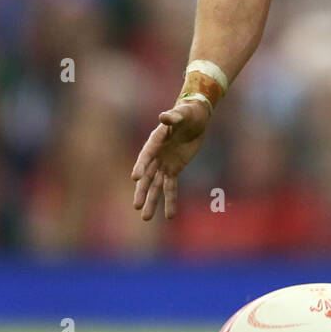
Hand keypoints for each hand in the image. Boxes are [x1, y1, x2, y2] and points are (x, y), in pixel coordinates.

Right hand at [131, 98, 210, 220]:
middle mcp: (156, 156)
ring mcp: (163, 164)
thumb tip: (164, 116)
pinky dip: (170, 200)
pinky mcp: (174, 169)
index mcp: (155, 141)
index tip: (135, 178)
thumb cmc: (187, 113)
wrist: (194, 119)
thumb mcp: (182, 114)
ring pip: (156, 185)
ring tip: (146, 218)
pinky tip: (169, 215)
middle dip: (142, 191)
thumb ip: (173, 117)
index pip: (146, 156)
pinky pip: (171, 187)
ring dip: (152, 201)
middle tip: (136, 206)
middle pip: (147, 176)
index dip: (141, 166)